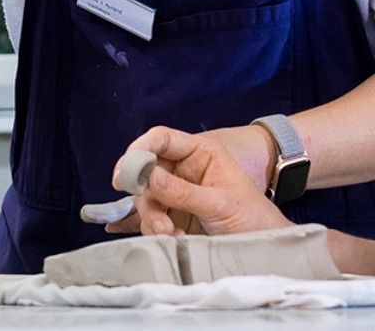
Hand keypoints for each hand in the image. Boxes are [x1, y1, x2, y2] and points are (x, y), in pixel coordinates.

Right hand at [113, 126, 289, 237]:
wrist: (268, 253)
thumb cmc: (254, 219)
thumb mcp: (221, 203)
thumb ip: (183, 191)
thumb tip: (147, 176)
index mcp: (199, 154)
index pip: (162, 139)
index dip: (140, 148)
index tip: (125, 170)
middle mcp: (182, 170)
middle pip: (146, 172)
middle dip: (145, 195)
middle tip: (155, 217)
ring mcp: (176, 194)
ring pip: (146, 198)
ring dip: (152, 217)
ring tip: (169, 234)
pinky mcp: (172, 217)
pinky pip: (150, 218)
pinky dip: (152, 229)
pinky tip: (161, 236)